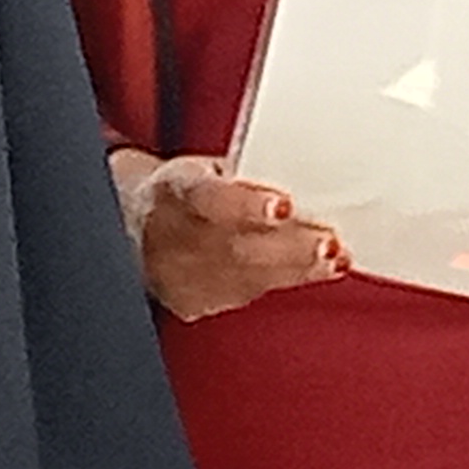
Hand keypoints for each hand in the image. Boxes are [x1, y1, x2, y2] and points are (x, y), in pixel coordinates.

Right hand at [127, 153, 346, 321]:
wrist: (134, 224)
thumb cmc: (185, 190)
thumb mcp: (203, 168)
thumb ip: (244, 174)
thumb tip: (307, 170)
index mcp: (174, 189)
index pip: (207, 197)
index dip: (246, 204)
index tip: (283, 206)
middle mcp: (172, 234)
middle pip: (233, 246)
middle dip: (287, 247)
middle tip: (328, 242)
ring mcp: (177, 274)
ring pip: (243, 276)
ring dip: (296, 268)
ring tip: (335, 257)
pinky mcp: (190, 300)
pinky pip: (244, 295)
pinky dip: (286, 280)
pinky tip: (319, 270)